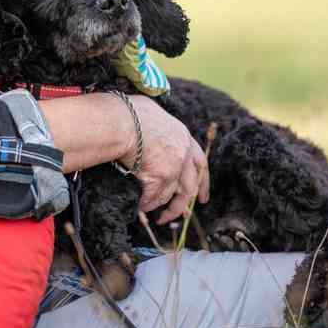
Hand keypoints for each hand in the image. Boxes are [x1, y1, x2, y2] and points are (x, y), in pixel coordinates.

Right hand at [123, 96, 209, 224]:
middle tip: (173, 215)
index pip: (201, 164)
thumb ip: (161, 130)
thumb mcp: (156, 115)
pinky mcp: (159, 178)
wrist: (124, 121)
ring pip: (170, 196)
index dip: (203, 182)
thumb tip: (151, 133)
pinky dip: (146, 205)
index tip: (202, 197)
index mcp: (184, 138)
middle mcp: (183, 156)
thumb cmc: (132, 113)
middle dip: (183, 205)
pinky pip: (152, 198)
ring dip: (161, 207)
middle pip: (189, 187)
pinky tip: (140, 207)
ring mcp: (173, 169)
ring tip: (153, 215)